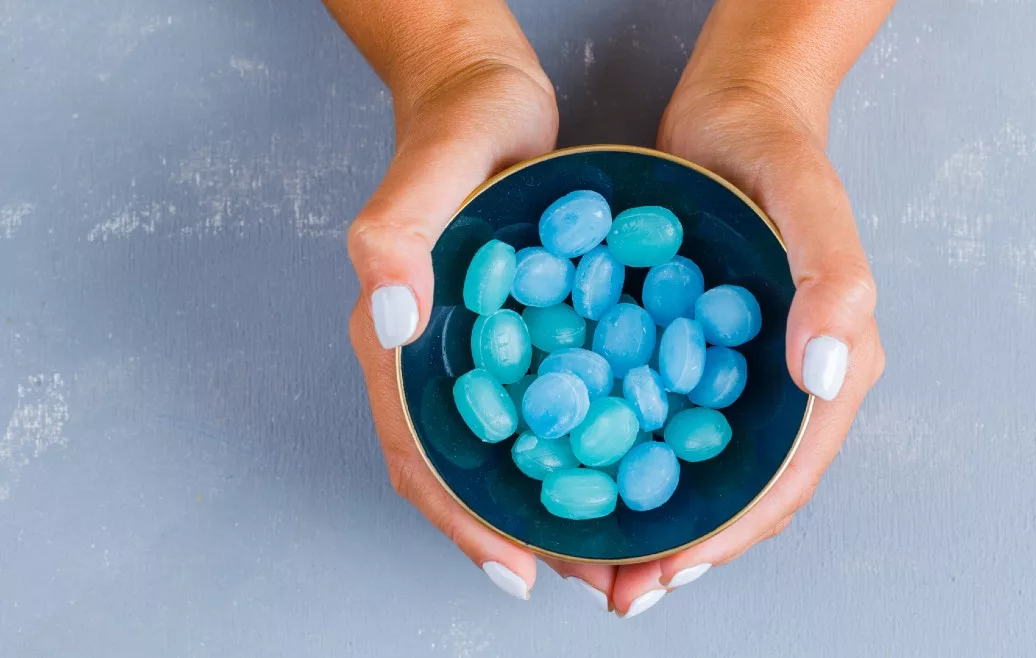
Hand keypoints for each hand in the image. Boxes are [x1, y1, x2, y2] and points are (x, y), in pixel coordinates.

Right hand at [345, 48, 623, 602]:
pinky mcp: (522, 339)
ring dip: (559, 511)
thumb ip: (395, 236)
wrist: (486, 93)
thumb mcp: (432, 167)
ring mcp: (480, 356)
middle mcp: (435, 362)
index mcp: (396, 341)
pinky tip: (633, 470)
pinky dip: (584, 455)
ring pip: (511, 456)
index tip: (520, 570)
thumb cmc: (458, 125)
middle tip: (596, 582)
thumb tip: (389, 323)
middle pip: (469, 473)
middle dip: (524, 537)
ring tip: (621, 554)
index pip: (417, 451)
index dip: (462, 518)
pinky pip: (549, 414)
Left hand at [607, 74, 886, 614]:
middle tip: (621, 590)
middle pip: (742, 491)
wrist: (732, 112)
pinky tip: (580, 477)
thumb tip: (825, 377)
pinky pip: (664, 421)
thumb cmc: (775, 152)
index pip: (788, 477)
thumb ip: (833, 279)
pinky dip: (629, 459)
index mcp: (831, 367)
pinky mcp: (695, 353)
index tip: (671, 568)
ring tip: (596, 560)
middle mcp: (786, 384)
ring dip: (653, 520)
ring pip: (699, 468)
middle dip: (687, 549)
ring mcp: (738, 372)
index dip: (732, 532)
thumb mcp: (810, 202)